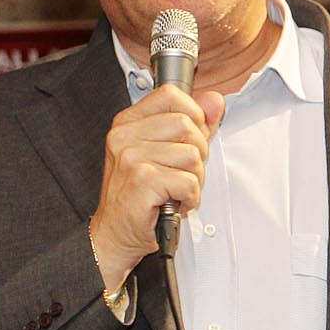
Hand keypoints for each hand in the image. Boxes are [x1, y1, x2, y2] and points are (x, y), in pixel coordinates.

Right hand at [88, 84, 225, 287]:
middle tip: (181, 173)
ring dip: (194, 179)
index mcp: (127, 123)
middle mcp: (124, 137)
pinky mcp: (142, 181)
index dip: (192, 114)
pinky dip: (190, 198)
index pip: (171, 95)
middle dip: (197, 153)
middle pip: (187, 125)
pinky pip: (189, 182)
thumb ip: (191, 124)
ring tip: (176, 190)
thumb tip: (214, 101)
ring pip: (192, 156)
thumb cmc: (137, 195)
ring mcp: (131, 158)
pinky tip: (174, 203)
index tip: (190, 138)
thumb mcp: (163, 152)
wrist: (115, 234)